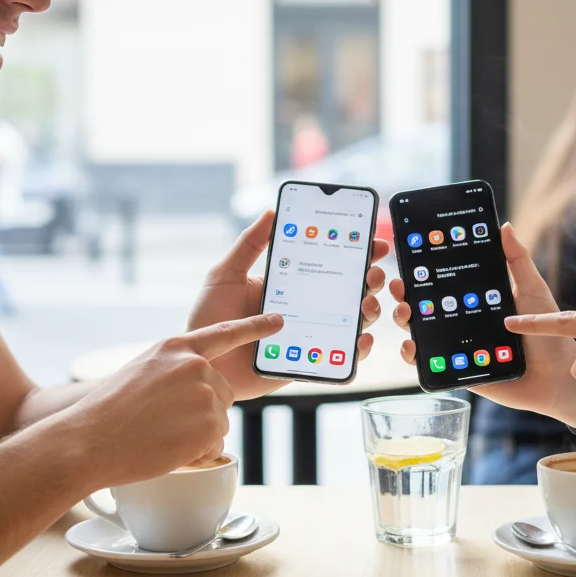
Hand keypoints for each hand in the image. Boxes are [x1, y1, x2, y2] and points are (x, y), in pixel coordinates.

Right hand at [70, 313, 284, 487]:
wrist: (89, 440)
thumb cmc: (108, 412)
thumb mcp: (142, 371)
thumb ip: (174, 369)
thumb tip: (199, 383)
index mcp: (176, 347)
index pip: (224, 334)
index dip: (254, 327)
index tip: (279, 321)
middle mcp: (195, 365)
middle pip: (222, 391)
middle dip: (203, 410)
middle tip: (164, 421)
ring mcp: (205, 394)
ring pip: (218, 420)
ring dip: (198, 433)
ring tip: (161, 434)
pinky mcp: (210, 425)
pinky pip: (215, 445)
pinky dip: (196, 454)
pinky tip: (168, 448)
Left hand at [188, 210, 389, 399]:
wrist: (202, 364)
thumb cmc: (209, 318)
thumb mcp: (226, 275)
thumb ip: (248, 245)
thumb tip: (271, 212)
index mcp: (290, 282)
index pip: (329, 261)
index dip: (356, 251)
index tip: (372, 240)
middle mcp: (306, 307)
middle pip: (350, 290)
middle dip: (370, 278)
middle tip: (373, 272)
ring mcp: (311, 334)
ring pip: (353, 322)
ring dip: (370, 311)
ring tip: (367, 305)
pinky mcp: (309, 361)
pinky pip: (340, 357)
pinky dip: (357, 350)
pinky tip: (361, 340)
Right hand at [389, 223, 575, 424]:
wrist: (558, 376)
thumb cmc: (548, 331)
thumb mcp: (532, 289)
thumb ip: (517, 260)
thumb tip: (504, 226)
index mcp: (476, 300)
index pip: (443, 283)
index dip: (423, 273)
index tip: (408, 260)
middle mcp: (463, 321)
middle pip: (425, 306)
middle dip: (405, 295)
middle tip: (399, 287)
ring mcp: (458, 347)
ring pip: (422, 333)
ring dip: (405, 321)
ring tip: (404, 313)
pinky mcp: (459, 371)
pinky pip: (431, 364)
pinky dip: (415, 356)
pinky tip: (411, 346)